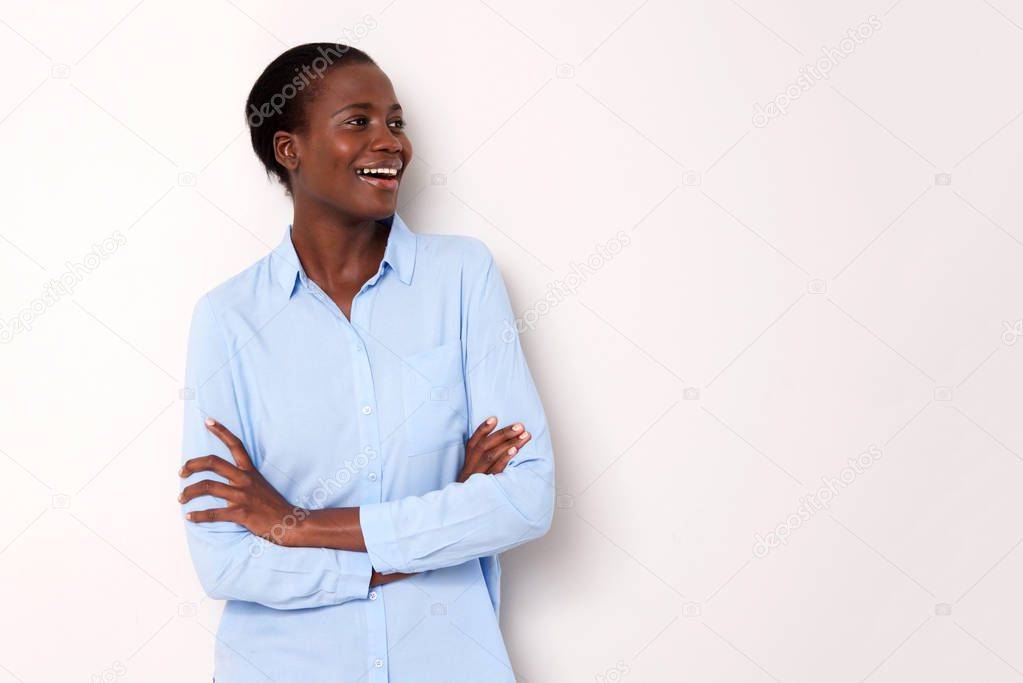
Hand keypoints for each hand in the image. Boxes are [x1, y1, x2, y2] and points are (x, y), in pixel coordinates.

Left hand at [179, 417, 298, 544]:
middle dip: (192, 465)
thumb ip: (243, 479)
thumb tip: (225, 479)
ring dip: (189, 492)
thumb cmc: (272, 504)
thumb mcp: (260, 484)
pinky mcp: (241, 513)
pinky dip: (198, 515)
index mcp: (249, 471)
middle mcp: (244, 479)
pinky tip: (190, 517)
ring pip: (208, 486)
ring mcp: (242, 496)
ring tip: (181, 498)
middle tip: (182, 472)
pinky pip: (213, 513)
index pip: (235, 445)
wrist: (287, 521)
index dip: (221, 431)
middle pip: (213, 463)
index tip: (208, 422)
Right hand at [457, 416, 531, 483]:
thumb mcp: (475, 475)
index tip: (494, 418)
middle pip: (484, 447)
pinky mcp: (486, 486)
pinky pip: (495, 470)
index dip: (482, 430)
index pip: (472, 443)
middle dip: (503, 434)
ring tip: (524, 435)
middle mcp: (471, 469)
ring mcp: (478, 477)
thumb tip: (504, 443)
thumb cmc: (476, 490)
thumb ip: (484, 460)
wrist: (468, 513)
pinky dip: (504, 459)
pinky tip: (514, 450)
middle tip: (520, 426)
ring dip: (509, 443)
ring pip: (491, 456)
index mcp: (468, 464)